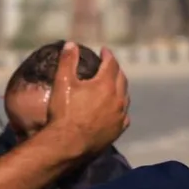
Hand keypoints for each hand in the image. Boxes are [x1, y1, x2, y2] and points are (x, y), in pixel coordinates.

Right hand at [44, 41, 129, 159]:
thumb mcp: (62, 83)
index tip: (104, 51)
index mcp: (106, 85)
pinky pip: (124, 116)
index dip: (108, 55)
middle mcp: (118, 100)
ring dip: (121, 88)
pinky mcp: (117, 130)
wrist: (68, 145)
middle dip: (116, 70)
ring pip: (125, 97)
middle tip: (109, 65)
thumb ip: (67, 61)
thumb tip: (71, 44)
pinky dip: (121, 108)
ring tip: (114, 85)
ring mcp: (119, 116)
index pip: (112, 64)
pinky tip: (117, 109)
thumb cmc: (64, 113)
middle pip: (122, 79)